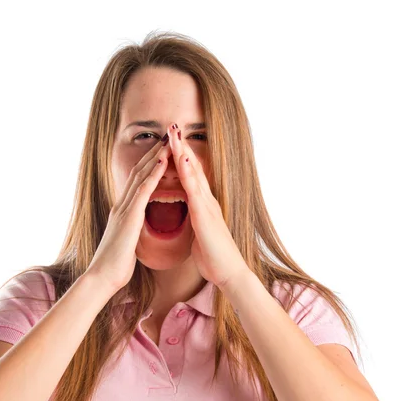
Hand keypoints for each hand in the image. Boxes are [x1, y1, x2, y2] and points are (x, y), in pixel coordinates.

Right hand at [86, 137, 171, 293]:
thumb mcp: (125, 241)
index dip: (149, 164)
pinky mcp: (128, 217)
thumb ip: (129, 229)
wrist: (102, 277)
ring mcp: (124, 210)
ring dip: (155, 156)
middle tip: (167, 135)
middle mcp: (122, 206)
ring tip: (168, 140)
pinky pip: (142, 191)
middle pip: (139, 172)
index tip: (162, 150)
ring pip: (141, 176)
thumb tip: (133, 227)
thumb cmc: (115, 264)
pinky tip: (162, 162)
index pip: (137, 181)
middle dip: (153, 152)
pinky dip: (153, 175)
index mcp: (122, 211)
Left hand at [166, 123, 248, 288]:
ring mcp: (208, 207)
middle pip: (192, 169)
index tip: (171, 142)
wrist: (229, 273)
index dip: (181, 159)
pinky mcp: (206, 217)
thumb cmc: (214, 257)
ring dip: (184, 154)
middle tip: (172, 127)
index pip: (190, 177)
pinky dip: (188, 175)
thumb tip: (193, 216)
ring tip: (175, 134)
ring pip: (193, 175)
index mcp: (203, 206)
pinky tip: (181, 161)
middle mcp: (207, 201)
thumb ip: (197, 221)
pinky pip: (195, 192)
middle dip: (182, 148)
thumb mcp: (201, 234)